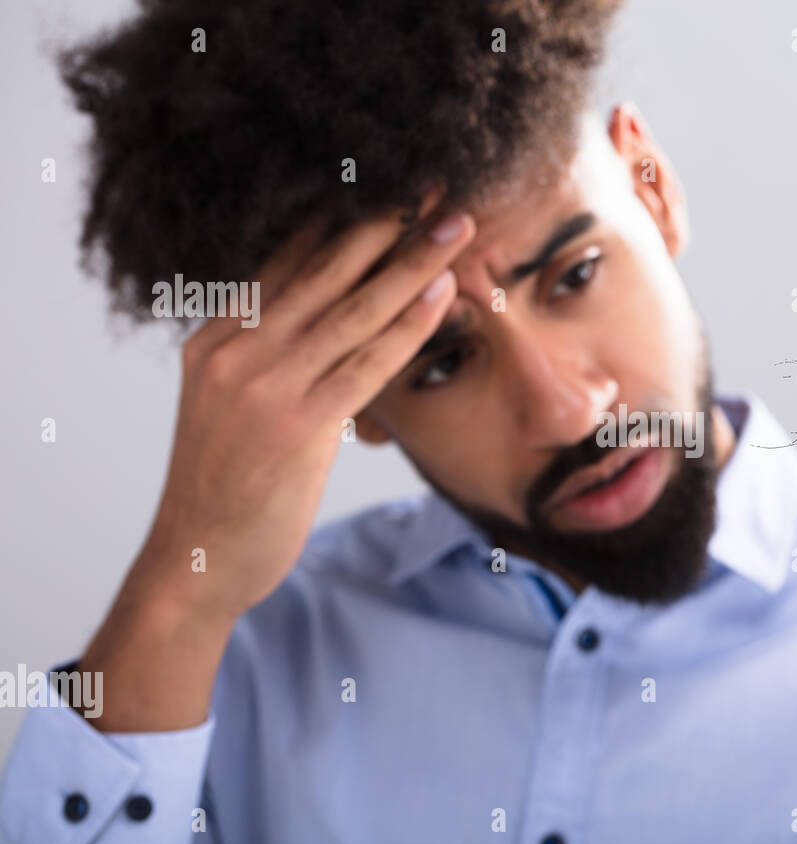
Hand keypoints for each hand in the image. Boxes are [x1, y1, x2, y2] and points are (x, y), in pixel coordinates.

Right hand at [138, 190, 474, 618]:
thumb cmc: (227, 488)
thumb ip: (270, 359)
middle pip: (323, 272)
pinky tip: (441, 294)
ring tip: (455, 224)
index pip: (286, 262)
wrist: (196, 561)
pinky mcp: (296, 427)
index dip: (340, 220)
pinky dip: (407, 326)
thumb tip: (323, 327)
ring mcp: (264, 387)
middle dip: (384, 224)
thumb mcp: (233, 407)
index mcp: (215, 338)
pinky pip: (364, 364)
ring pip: (352, 310)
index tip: (387, 185)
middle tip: (433, 183)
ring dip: (411, 263)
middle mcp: (235, 351)